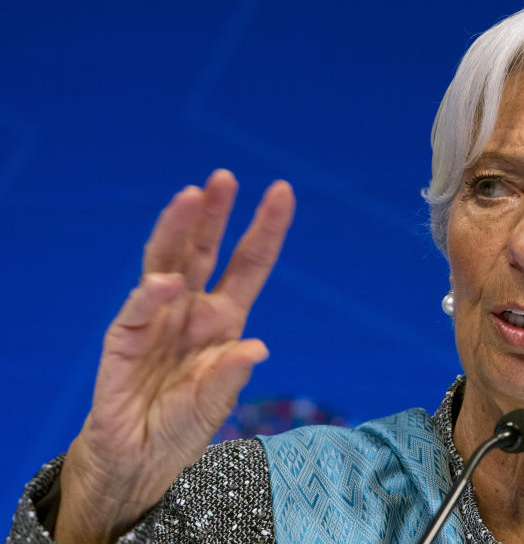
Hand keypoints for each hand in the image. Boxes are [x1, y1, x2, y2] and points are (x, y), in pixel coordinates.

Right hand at [55, 170, 294, 542]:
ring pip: (167, 263)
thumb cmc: (182, 426)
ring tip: (190, 197)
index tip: (282, 191)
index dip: (266, 229)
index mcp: (224, 319)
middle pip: (204, 251)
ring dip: (178, 230)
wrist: (139, 460)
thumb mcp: (215, 404)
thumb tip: (256, 348)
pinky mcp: (125, 341)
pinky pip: (137, 311)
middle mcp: (192, 310)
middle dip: (215, 214)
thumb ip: (230, 375)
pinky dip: (150, 295)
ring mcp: (158, 320)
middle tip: (225, 178)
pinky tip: (165, 282)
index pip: (249, 264)